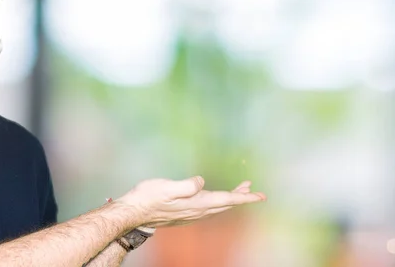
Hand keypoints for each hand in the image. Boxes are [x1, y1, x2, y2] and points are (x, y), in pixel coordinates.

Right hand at [116, 177, 265, 227]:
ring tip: (239, 190)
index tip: (260, 196)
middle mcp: (197, 211)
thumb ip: (187, 186)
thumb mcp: (167, 188)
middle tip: (252, 187)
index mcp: (196, 203)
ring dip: (230, 199)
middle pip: (225, 204)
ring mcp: (190, 214)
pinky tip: (214, 198)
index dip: (245, 197)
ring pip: (217, 207)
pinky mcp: (184, 214)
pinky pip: (208, 209)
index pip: (226, 200)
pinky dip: (218, 201)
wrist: (134, 213)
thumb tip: (202, 181)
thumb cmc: (148, 198)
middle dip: (240, 196)